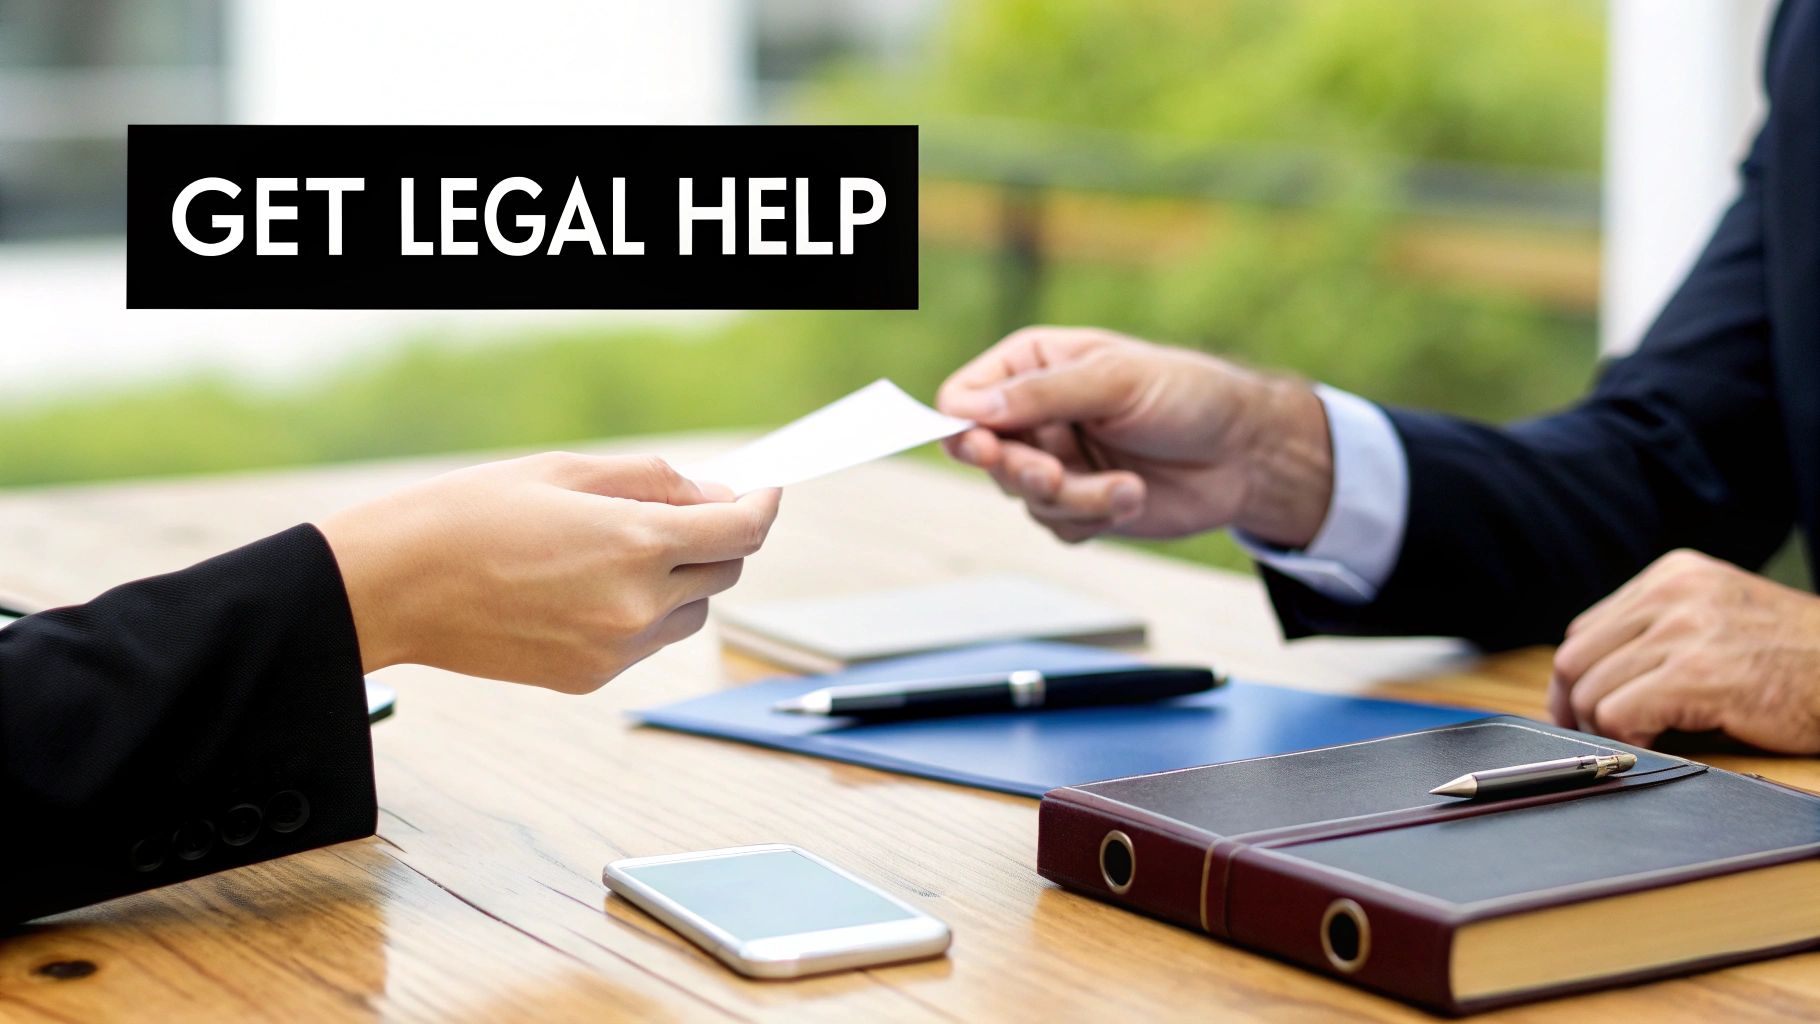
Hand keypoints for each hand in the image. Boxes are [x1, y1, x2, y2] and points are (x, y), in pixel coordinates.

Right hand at [317, 453, 779, 692]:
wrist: (394, 586)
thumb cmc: (472, 514)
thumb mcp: (569, 472)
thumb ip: (655, 482)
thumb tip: (716, 496)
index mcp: (636, 544)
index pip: (741, 531)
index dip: (765, 507)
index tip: (768, 491)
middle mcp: (637, 605)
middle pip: (726, 572)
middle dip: (720, 538)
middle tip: (688, 509)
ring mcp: (615, 650)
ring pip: (693, 613)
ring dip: (684, 580)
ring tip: (621, 549)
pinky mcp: (590, 678)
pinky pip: (647, 641)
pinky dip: (643, 612)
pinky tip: (588, 586)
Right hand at [936, 326, 1332, 545]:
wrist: (1248, 453)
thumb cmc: (1190, 395)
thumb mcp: (1115, 380)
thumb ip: (1042, 395)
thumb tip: (970, 407)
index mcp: (1034, 365)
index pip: (965, 394)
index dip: (961, 423)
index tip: (980, 445)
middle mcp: (1036, 414)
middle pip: (983, 453)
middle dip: (1021, 469)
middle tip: (1052, 474)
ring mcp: (1056, 461)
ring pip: (1023, 497)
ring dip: (1072, 498)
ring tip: (1123, 488)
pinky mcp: (1079, 505)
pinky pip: (1057, 525)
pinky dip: (1093, 517)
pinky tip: (1132, 496)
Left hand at [1549, 549, 1819, 752]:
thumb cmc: (1796, 659)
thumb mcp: (1721, 617)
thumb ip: (1661, 629)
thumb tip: (1590, 676)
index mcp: (1674, 575)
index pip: (1586, 629)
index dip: (1578, 677)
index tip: (1582, 708)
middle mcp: (1672, 594)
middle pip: (1575, 658)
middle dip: (1576, 705)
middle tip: (1597, 734)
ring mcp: (1684, 631)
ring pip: (1589, 689)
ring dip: (1603, 726)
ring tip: (1640, 738)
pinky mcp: (1696, 675)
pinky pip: (1617, 714)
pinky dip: (1625, 737)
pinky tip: (1656, 742)